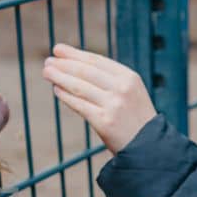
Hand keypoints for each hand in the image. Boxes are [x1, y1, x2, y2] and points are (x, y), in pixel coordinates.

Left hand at [41, 43, 158, 153]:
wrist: (150, 147)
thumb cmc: (136, 119)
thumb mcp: (131, 92)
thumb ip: (110, 80)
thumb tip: (77, 67)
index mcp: (129, 77)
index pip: (97, 61)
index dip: (75, 54)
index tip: (58, 49)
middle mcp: (122, 88)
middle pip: (86, 72)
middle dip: (64, 64)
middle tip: (48, 61)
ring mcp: (113, 105)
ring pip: (79, 87)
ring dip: (60, 78)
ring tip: (47, 72)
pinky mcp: (104, 122)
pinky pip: (79, 105)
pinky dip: (65, 96)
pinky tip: (56, 90)